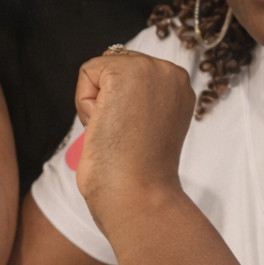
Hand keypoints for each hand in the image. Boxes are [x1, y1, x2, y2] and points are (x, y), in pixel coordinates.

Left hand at [74, 50, 195, 233]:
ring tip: (116, 131)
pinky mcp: (126, 72)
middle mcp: (171, 72)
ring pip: (99, 70)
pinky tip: (105, 125)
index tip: (136, 136)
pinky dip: (85, 103)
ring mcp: (151, 69)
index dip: (121, 107)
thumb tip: (114, 96)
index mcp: (178, 87)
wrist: (139, 196)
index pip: (130, 76)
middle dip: (108, 101)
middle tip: (124, 135)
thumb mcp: (148, 126)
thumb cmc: (138, 176)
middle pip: (113, 68)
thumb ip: (139, 103)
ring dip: (96, 103)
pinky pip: (87, 73)